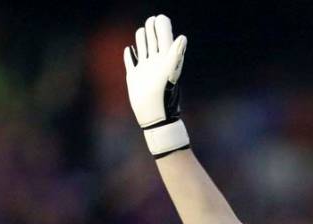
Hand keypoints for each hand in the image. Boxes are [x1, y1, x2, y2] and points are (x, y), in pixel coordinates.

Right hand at [124, 14, 189, 156]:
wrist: (155, 115)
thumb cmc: (164, 94)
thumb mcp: (170, 72)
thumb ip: (175, 54)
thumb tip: (183, 37)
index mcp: (165, 59)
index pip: (165, 37)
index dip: (162, 26)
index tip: (159, 17)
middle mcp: (156, 62)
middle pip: (153, 39)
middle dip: (152, 29)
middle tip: (151, 21)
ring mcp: (144, 69)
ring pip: (142, 48)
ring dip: (142, 39)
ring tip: (142, 32)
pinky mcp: (134, 77)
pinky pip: (131, 62)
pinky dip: (130, 56)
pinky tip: (129, 50)